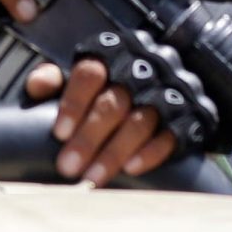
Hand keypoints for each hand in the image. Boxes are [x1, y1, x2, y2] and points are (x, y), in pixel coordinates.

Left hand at [23, 55, 180, 185]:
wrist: (167, 84)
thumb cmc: (109, 83)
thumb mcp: (81, 75)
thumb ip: (56, 79)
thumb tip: (39, 85)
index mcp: (112, 52)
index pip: (90, 74)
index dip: (72, 104)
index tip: (58, 134)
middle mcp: (143, 66)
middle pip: (113, 104)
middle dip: (88, 139)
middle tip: (67, 168)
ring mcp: (170, 90)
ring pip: (140, 122)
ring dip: (114, 153)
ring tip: (92, 178)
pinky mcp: (192, 116)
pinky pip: (171, 136)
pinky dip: (150, 153)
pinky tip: (130, 170)